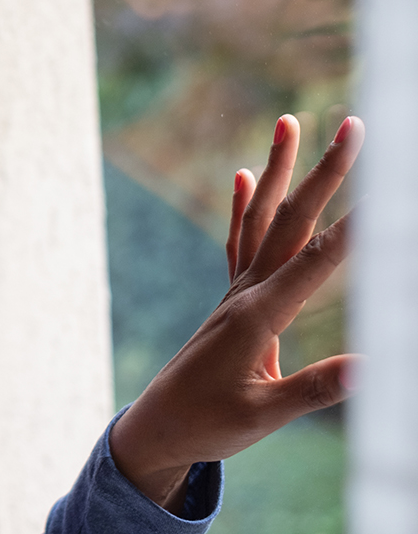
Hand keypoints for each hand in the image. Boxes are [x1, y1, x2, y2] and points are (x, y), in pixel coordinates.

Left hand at [108, 114, 363, 512]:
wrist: (159, 427)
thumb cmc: (209, 424)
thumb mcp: (264, 415)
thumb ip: (314, 389)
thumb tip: (368, 368)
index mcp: (258, 316)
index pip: (317, 262)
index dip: (357, 227)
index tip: (389, 190)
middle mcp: (245, 292)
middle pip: (291, 221)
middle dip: (325, 172)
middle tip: (354, 125)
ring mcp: (235, 292)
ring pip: (261, 218)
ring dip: (278, 169)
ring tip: (288, 122)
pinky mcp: (231, 300)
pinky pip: (237, 240)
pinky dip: (242, 205)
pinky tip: (242, 174)